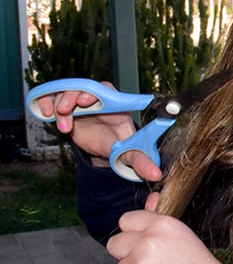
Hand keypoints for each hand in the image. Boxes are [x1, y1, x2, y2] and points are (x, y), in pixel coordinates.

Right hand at [34, 84, 162, 181]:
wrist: (103, 147)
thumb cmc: (119, 143)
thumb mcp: (129, 153)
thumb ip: (141, 162)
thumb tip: (155, 175)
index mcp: (116, 104)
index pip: (106, 91)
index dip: (96, 93)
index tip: (86, 101)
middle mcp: (97, 99)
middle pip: (83, 88)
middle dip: (73, 97)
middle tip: (67, 110)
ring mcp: (79, 102)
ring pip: (66, 93)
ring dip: (59, 104)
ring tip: (63, 125)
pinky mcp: (65, 108)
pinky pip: (52, 98)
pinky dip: (46, 102)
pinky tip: (45, 113)